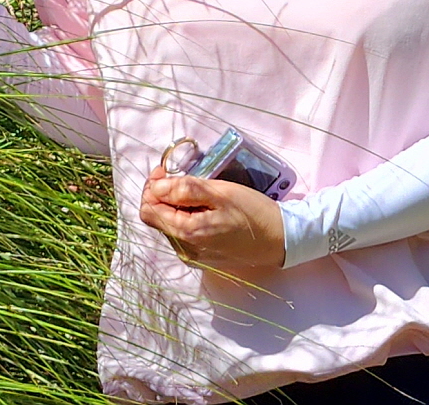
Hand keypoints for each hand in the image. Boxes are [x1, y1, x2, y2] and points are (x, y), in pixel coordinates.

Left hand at [138, 170, 285, 272]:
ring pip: (170, 225)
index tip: (165, 171)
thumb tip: (156, 186)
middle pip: (158, 218)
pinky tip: (205, 209)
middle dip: (163, 195)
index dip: (152, 187)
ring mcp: (194, 256)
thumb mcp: (220, 193)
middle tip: (181, 177)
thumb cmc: (253, 213)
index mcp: (187, 233)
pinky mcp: (203, 258)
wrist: (280, 240)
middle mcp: (185, 250)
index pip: (149, 210)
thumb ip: (185, 189)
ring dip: (176, 206)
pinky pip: (184, 234)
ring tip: (199, 193)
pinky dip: (187, 217)